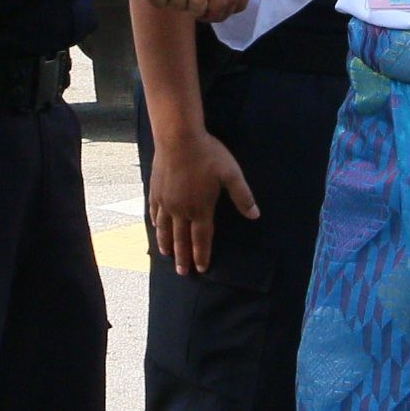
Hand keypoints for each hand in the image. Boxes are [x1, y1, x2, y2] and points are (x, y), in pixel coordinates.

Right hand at [149, 125, 256, 274]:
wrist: (178, 137)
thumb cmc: (208, 154)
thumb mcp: (231, 174)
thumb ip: (243, 196)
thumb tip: (255, 215)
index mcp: (200, 209)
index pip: (201, 238)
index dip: (202, 255)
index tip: (202, 268)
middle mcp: (181, 210)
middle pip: (181, 239)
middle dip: (183, 258)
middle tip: (182, 273)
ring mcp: (165, 201)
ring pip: (164, 229)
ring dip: (166, 244)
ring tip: (167, 255)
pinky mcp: (155, 190)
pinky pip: (154, 213)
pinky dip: (156, 224)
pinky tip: (156, 227)